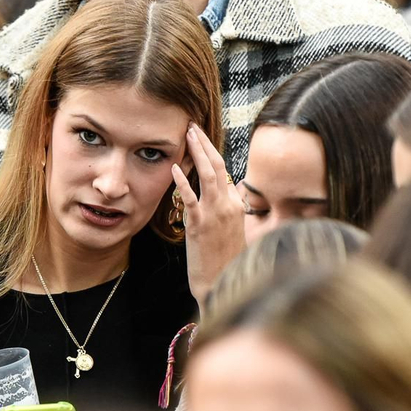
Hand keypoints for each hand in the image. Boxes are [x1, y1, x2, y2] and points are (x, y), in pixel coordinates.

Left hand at [171, 123, 245, 307]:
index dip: (211, 152)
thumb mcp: (231, 231)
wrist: (221, 284)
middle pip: (218, 166)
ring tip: (187, 135)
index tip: (200, 137)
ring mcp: (215, 214)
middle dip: (204, 143)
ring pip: (209, 175)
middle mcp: (229, 206)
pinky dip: (184, 181)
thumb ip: (228, 210)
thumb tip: (227, 194)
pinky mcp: (200, 225)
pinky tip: (174, 168)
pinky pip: (191, 199)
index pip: (224, 171)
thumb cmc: (225, 261)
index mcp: (236, 205)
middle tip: (192, 126)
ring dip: (197, 152)